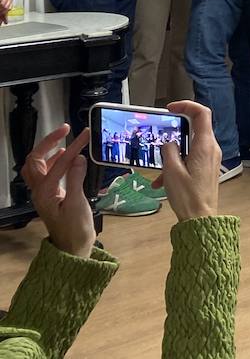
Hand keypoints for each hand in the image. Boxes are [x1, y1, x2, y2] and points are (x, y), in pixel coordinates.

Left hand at [21, 125, 94, 257]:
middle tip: (65, 130)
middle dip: (48, 142)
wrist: (72, 248)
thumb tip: (79, 158)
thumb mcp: (78, 204)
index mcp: (45, 192)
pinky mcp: (50, 195)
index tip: (86, 135)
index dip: (73, 147)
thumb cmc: (75, 229)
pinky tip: (66, 157)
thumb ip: (76, 179)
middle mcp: (39, 190)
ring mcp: (43, 193)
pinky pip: (46, 172)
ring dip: (48, 150)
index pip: (58, 163)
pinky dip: (54, 160)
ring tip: (65, 140)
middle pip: (35, 160)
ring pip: (37, 166)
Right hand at [153, 101, 219, 220]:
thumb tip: (169, 142)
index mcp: (205, 145)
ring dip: (172, 154)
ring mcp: (210, 158)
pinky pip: (191, 159)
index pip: (202, 113)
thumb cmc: (187, 195)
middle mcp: (211, 149)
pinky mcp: (207, 168)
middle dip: (175, 132)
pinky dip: (176, 165)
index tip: (171, 108)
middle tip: (160, 136)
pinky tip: (162, 182)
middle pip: (195, 128)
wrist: (200, 219)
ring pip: (189, 146)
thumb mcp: (171, 171)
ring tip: (158, 171)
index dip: (187, 105)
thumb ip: (169, 151)